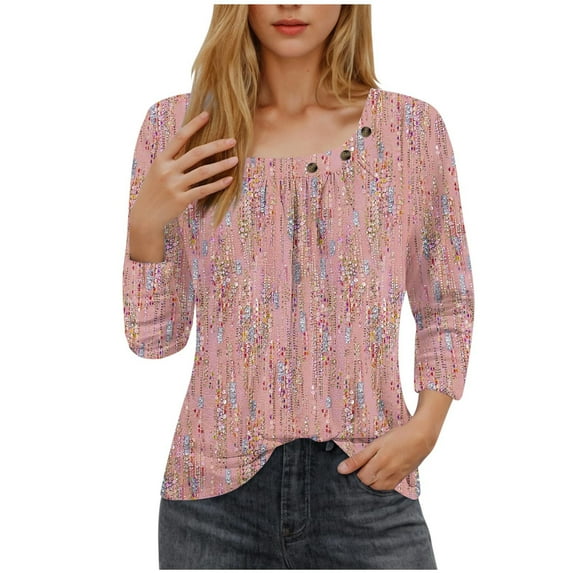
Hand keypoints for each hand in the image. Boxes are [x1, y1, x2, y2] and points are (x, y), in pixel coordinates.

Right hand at [130, 110, 237, 233]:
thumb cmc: (155, 192)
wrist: (145, 216)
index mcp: (161, 160)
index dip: (194, 125)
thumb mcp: (158, 172)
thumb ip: (172, 160)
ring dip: (221, 165)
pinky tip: (229, 180)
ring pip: (203, 172)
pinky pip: (204, 190)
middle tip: (232, 140)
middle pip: (196, 153)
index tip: (207, 115)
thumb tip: (191, 144)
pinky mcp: (181, 199)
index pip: (179, 137)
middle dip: (216, 145)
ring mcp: (174, 185)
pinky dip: (218, 184)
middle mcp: (168, 171)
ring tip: (236, 160)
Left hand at [336, 419, 435, 490]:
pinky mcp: (402, 478)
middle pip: (368, 484)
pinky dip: (382, 484)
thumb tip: (340, 470)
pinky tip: (380, 474)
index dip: (355, 473)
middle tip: (362, 466)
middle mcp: (387, 473)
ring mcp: (396, 477)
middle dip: (362, 478)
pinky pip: (389, 487)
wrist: (421, 437)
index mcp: (379, 463)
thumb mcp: (375, 444)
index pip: (360, 478)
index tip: (354, 465)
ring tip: (370, 470)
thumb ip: (358, 458)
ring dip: (372, 481)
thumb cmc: (398, 437)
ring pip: (378, 488)